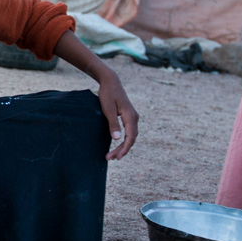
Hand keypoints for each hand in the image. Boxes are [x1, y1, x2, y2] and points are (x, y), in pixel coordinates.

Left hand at [51, 30, 140, 158]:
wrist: (111, 82)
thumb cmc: (108, 94)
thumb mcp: (108, 109)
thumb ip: (113, 124)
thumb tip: (117, 139)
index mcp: (131, 117)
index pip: (130, 138)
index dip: (124, 149)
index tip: (116, 157)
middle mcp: (134, 118)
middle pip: (131, 139)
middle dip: (122, 150)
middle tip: (110, 158)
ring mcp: (132, 117)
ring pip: (130, 136)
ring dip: (122, 146)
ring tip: (112, 155)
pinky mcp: (128, 116)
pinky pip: (128, 132)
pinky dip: (123, 140)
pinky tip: (116, 145)